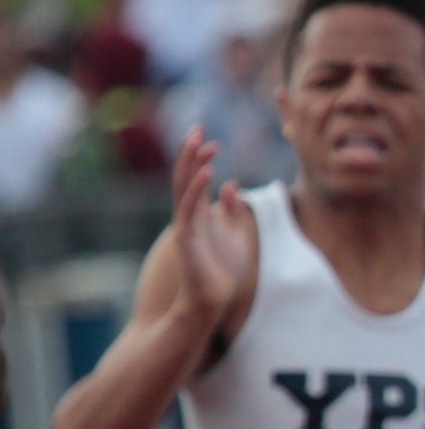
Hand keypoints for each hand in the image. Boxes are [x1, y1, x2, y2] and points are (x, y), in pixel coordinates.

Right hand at [170, 130, 254, 334]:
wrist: (209, 301)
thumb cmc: (221, 272)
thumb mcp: (235, 236)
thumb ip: (232, 212)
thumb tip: (233, 185)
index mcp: (199, 214)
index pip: (196, 179)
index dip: (202, 158)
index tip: (213, 139)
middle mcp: (188, 216)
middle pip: (186, 176)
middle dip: (191, 152)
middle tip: (198, 127)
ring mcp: (185, 225)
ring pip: (185, 187)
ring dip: (192, 163)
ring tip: (201, 141)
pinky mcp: (186, 238)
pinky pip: (190, 208)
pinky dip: (197, 189)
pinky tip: (207, 172)